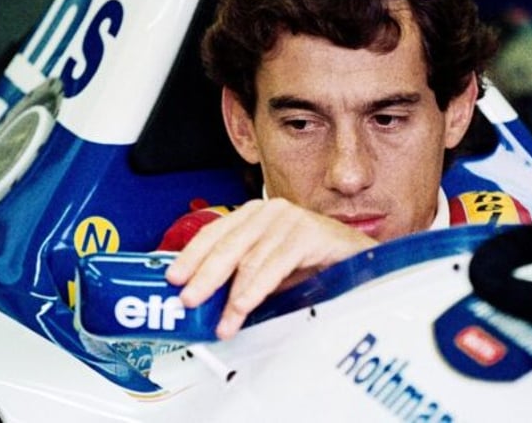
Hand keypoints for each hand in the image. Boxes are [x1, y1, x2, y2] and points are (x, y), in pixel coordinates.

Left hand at [164, 197, 376, 339]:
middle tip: (189, 300)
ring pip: (249, 258)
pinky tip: (244, 307)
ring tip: (222, 320)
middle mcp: (270, 211)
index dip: (191, 255)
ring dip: (232, 295)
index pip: (214, 231)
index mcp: (255, 215)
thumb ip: (241, 276)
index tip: (174, 277)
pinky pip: (274, 264)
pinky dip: (256, 290)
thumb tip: (207, 300)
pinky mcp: (308, 232)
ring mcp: (289, 219)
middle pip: (227, 244)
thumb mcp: (270, 269)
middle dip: (205, 276)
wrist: (357, 258)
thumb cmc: (314, 263)